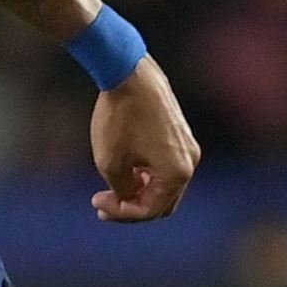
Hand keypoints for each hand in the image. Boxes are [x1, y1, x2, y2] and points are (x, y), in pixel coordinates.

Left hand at [89, 55, 199, 221]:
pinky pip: (166, 166)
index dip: (121, 212)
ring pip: (164, 184)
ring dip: (139, 190)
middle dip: (132, 206)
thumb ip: (121, 190)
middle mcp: (190, 162)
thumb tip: (129, 197)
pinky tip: (123, 169)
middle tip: (103, 203)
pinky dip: (146, 174)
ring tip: (109, 187)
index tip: (96, 202)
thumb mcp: (109, 162)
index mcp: (177, 173)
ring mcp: (188, 147)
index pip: (150, 209)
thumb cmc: (119, 118)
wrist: (128, 74)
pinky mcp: (180, 134)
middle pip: (162, 202)